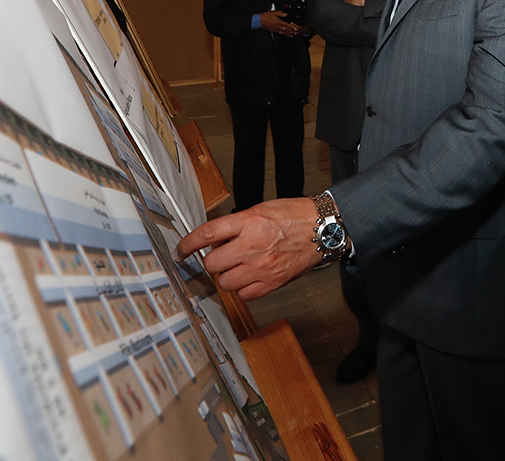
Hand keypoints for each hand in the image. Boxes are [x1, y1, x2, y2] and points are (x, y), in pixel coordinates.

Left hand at [175, 198, 321, 299]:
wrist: (322, 230)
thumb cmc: (295, 216)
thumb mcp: (261, 209)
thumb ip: (236, 225)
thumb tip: (215, 240)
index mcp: (249, 222)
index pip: (207, 234)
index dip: (188, 244)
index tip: (181, 250)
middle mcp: (252, 245)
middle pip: (212, 264)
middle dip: (213, 261)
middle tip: (222, 256)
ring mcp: (262, 267)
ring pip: (225, 283)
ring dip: (228, 276)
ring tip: (240, 266)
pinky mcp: (272, 282)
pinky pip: (244, 295)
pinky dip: (243, 288)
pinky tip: (251, 276)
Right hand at [260, 11, 304, 35]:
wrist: (259, 21)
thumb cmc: (265, 16)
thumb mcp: (273, 12)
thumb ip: (280, 13)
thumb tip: (285, 14)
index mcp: (277, 22)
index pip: (286, 25)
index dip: (291, 27)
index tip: (295, 28)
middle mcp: (277, 26)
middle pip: (286, 30)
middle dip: (291, 31)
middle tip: (296, 33)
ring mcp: (275, 29)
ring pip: (283, 32)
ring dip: (288, 34)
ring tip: (292, 35)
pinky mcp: (273, 31)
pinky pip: (279, 33)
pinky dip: (283, 34)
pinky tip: (286, 35)